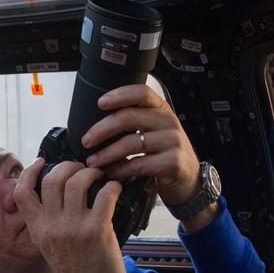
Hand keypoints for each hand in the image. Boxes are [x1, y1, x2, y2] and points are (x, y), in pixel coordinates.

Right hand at [14, 158, 126, 272]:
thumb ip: (49, 220)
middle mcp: (52, 226)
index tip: (42, 161)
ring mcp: (73, 228)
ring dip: (91, 173)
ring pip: (77, 182)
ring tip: (99, 176)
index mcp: (38, 228)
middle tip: (81, 168)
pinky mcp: (96, 230)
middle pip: (52, 179)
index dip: (30, 171)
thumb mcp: (50, 245)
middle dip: (68, 166)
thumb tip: (58, 193)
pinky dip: (112, 186)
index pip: (21, 192)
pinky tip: (115, 189)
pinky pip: (104, 195)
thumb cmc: (75, 269)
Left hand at [79, 84, 201, 208]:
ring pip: (131, 143)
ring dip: (106, 153)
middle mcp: (169, 122)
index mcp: (161, 109)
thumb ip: (134, 121)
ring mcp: (173, 142)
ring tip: (92, 162)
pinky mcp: (172, 163)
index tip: (100, 103)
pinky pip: (138, 164)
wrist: (188, 179)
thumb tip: (96, 121)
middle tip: (86, 141)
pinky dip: (120, 169)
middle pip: (129, 117)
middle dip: (102, 129)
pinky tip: (110, 173)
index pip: (142, 93)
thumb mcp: (154, 130)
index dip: (120, 95)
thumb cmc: (163, 153)